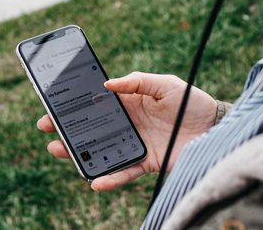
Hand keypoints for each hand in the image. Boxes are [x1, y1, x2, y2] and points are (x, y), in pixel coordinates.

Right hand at [36, 71, 216, 190]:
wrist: (216, 127)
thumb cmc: (192, 101)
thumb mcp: (166, 84)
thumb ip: (137, 82)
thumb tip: (106, 85)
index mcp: (130, 101)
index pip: (96, 102)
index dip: (75, 103)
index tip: (53, 103)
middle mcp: (129, 123)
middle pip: (92, 127)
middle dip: (67, 127)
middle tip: (46, 128)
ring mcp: (135, 143)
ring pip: (101, 150)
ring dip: (80, 153)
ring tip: (59, 151)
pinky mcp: (146, 162)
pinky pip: (124, 171)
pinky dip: (110, 178)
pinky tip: (95, 180)